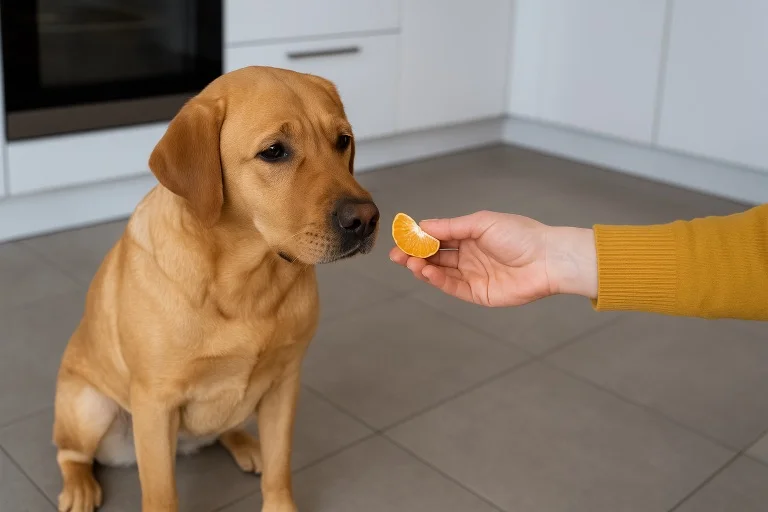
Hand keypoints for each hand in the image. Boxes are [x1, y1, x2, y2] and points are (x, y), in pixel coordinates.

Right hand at [389, 210, 596, 306]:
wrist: (548, 260)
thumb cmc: (520, 235)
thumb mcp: (482, 223)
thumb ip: (451, 227)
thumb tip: (422, 226)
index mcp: (471, 235)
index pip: (439, 236)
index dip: (419, 238)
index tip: (401, 239)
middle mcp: (470, 255)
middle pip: (436, 256)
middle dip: (415, 255)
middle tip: (397, 256)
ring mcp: (473, 275)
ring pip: (441, 272)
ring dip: (423, 268)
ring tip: (409, 263)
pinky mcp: (478, 293)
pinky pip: (452, 287)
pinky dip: (437, 280)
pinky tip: (425, 272)